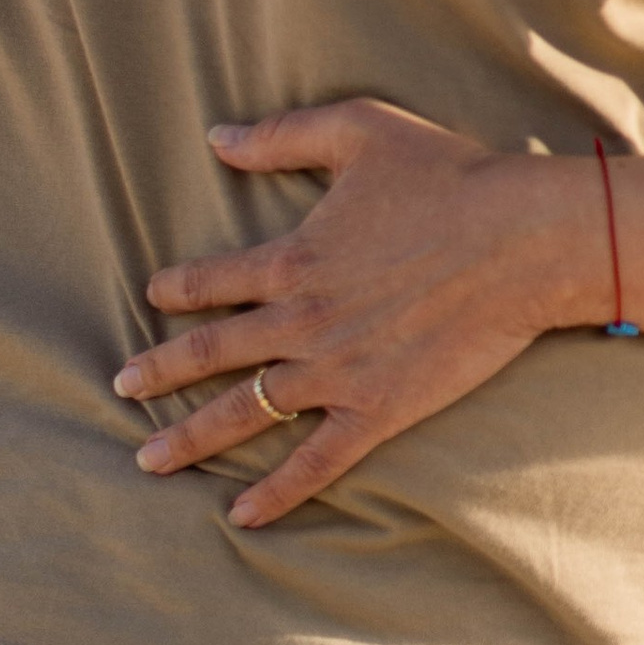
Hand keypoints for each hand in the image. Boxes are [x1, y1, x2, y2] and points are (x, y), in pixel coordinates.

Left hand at [114, 99, 608, 526]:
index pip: (212, 281)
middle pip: (209, 356)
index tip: (154, 296)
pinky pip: (313, 461)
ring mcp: (335, 373)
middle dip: (158, 372)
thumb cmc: (449, 177)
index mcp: (292, 260)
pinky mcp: (377, 410)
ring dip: (189, 438)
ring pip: (244, 412)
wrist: (521, 241)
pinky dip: (275, 490)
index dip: (178, 289)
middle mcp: (300, 322)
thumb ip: (283, 135)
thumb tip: (218, 137)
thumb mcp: (360, 131)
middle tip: (121, 386)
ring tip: (148, 458)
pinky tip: (242, 513)